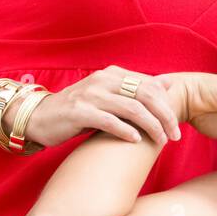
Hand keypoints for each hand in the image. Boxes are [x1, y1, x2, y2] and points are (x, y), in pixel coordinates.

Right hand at [21, 65, 183, 148]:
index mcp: (113, 74)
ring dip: (151, 126)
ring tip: (161, 141)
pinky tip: (137, 141)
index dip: (167, 105)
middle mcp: (103, 80)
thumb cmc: (78, 111)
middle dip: (164, 116)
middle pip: (145, 95)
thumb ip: (134, 91)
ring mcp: (90, 94)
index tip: (177, 125)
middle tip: (175, 135)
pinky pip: (109, 120)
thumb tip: (166, 84)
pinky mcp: (79, 111)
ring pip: (131, 108)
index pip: (149, 85)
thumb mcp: (108, 97)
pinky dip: (126, 131)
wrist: (39, 117)